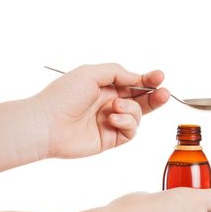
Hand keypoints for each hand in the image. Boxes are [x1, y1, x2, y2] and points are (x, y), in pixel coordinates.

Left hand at [35, 63, 169, 158]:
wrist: (46, 124)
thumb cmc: (63, 96)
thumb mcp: (91, 73)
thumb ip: (118, 72)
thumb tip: (137, 78)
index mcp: (105, 86)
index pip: (133, 83)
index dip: (148, 80)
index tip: (159, 77)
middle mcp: (110, 103)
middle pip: (142, 100)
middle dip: (154, 97)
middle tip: (164, 94)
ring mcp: (111, 121)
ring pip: (137, 116)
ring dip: (132, 110)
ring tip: (116, 107)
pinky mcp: (110, 139)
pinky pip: (130, 131)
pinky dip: (126, 123)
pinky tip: (112, 119)